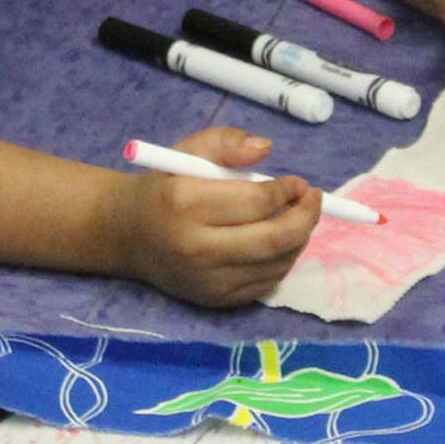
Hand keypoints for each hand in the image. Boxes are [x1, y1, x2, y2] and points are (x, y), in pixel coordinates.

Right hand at [110, 124, 320, 307]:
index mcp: (186, 204)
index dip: (287, 191)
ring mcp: (208, 280)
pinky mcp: (216, 301)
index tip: (297, 183)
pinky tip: (277, 241)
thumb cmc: (166, 187)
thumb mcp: (188, 151)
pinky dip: (283, 260)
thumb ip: (226, 142)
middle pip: (274, 239)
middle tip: (313, 201)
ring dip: (299, 239)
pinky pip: (267, 282)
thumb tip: (265, 149)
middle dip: (306, 218)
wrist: (132, 236)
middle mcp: (196, 248)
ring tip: (296, 218)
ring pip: (277, 263)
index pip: (256, 202)